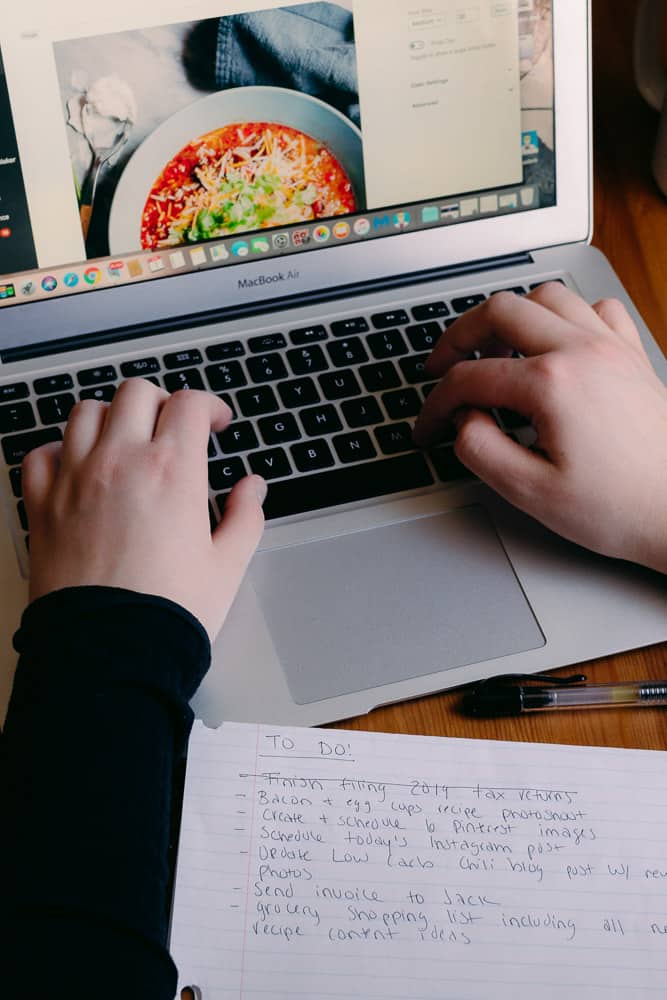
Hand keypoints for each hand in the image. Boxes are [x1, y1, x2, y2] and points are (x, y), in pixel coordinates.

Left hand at [21, 380, 266, 639]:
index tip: (215, 423)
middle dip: (161, 401)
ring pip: (86, 411)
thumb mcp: (228, 564)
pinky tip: (76, 465)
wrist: (111, 653)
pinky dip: (59, 450)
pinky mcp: (43, 505)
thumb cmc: (168, 613)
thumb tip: (252, 489)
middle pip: (136, 393)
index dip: (209, 406)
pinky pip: (41, 454)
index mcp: (172, 470)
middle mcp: (120, 462)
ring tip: (124, 438)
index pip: (189, 404)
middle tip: (173, 425)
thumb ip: (245, 516)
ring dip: (110, 416)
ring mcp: (75, 479)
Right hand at [413, 283, 666, 572]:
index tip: (428, 427)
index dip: (436, 403)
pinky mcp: (632, 356)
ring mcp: (611, 348)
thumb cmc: (619, 508)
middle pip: (500, 310)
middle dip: (459, 337)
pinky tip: (555, 347)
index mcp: (552, 385)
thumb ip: (480, 450)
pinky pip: (596, 309)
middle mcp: (582, 352)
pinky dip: (566, 318)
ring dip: (510, 318)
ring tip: (493, 351)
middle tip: (441, 366)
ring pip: (547, 297)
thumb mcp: (530, 493)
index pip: (469, 377)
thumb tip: (463, 420)